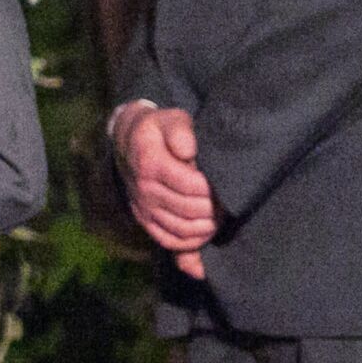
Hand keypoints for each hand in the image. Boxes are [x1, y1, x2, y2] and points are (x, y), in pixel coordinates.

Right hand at [114, 100, 215, 279]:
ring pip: (180, 229)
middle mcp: (144, 190)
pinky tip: (205, 234)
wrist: (129, 144)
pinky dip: (190, 243)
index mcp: (151, 164)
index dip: (213, 190)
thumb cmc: (160, 130)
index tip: (230, 185)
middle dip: (215, 210)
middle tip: (232, 205)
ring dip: (206, 228)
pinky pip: (168, 240)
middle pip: (188, 210)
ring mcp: (143, 208)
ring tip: (223, 218)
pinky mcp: (144, 220)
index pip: (190, 186)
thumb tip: (188, 150)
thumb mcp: (170, 119)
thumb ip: (180, 130)